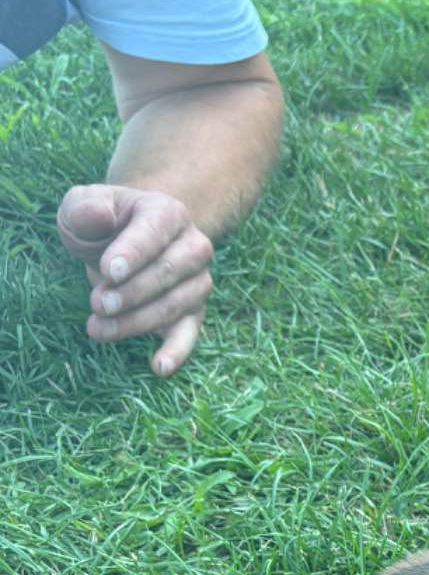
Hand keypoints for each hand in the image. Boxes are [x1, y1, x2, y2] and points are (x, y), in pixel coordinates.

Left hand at [56, 182, 214, 376]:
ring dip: (136, 322)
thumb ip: (86, 208)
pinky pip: (190, 333)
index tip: (108, 272)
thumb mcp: (84, 207)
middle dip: (132, 292)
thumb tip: (100, 217)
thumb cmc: (102, 224)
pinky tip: (159, 368)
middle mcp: (193, 246)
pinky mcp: (193, 312)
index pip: (154, 232)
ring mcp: (197, 281)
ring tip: (97, 329)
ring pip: (175, 305)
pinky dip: (177, 352)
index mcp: (168, 212)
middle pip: (169, 271)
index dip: (133, 253)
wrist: (124, 242)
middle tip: (96, 303)